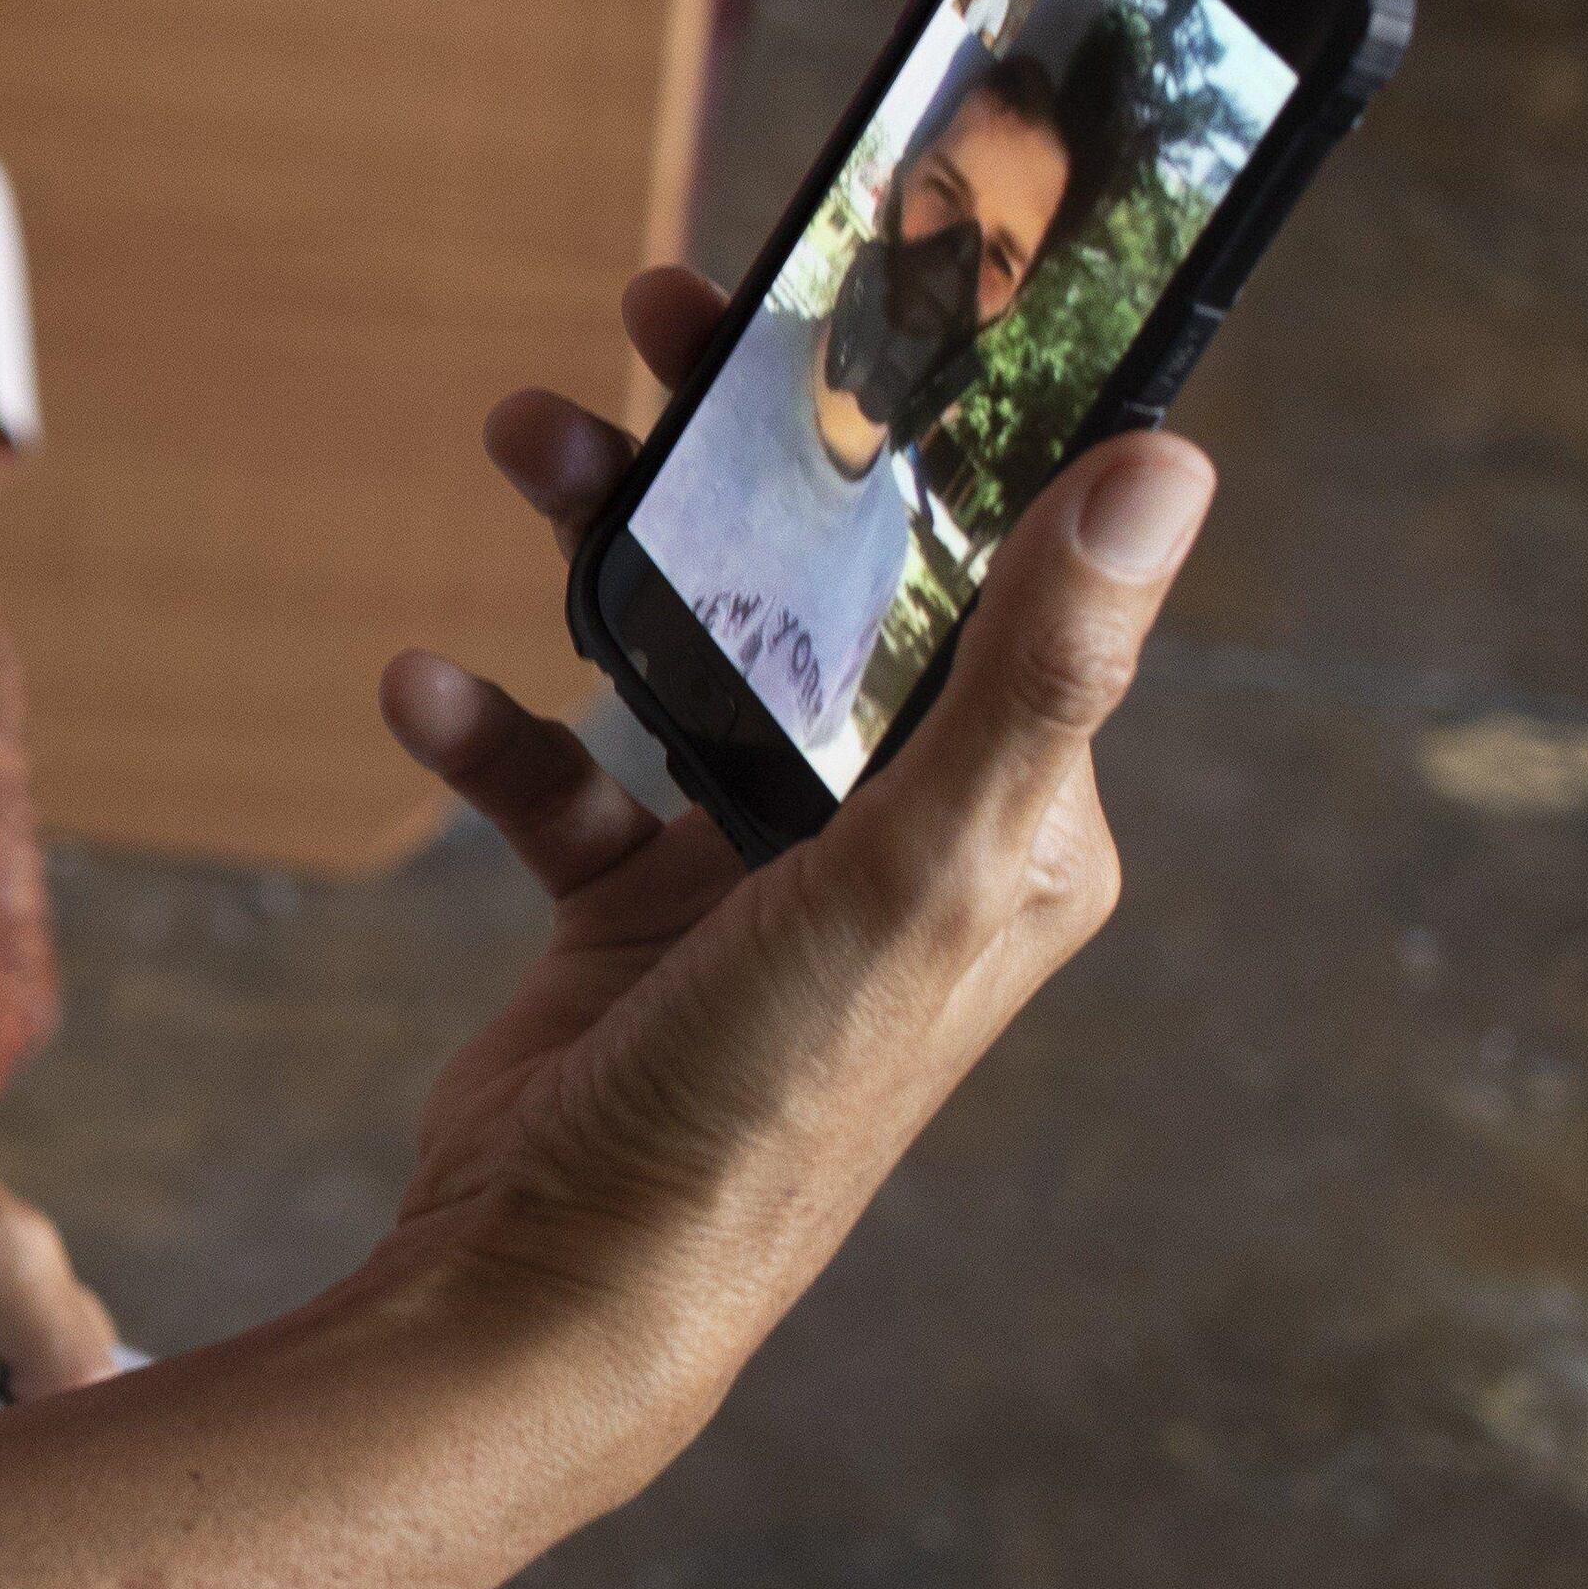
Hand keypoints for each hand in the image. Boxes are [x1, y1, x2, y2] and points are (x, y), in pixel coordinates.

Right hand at [377, 267, 1208, 1401]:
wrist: (557, 1288)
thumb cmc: (762, 1108)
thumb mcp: (921, 872)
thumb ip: (1035, 671)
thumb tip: (1166, 471)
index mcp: (1016, 828)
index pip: (994, 577)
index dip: (929, 431)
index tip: (851, 299)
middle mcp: (900, 841)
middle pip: (826, 591)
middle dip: (740, 456)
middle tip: (665, 314)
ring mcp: (761, 875)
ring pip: (681, 652)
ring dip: (599, 550)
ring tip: (522, 439)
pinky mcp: (635, 909)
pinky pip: (561, 773)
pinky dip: (488, 726)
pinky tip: (421, 691)